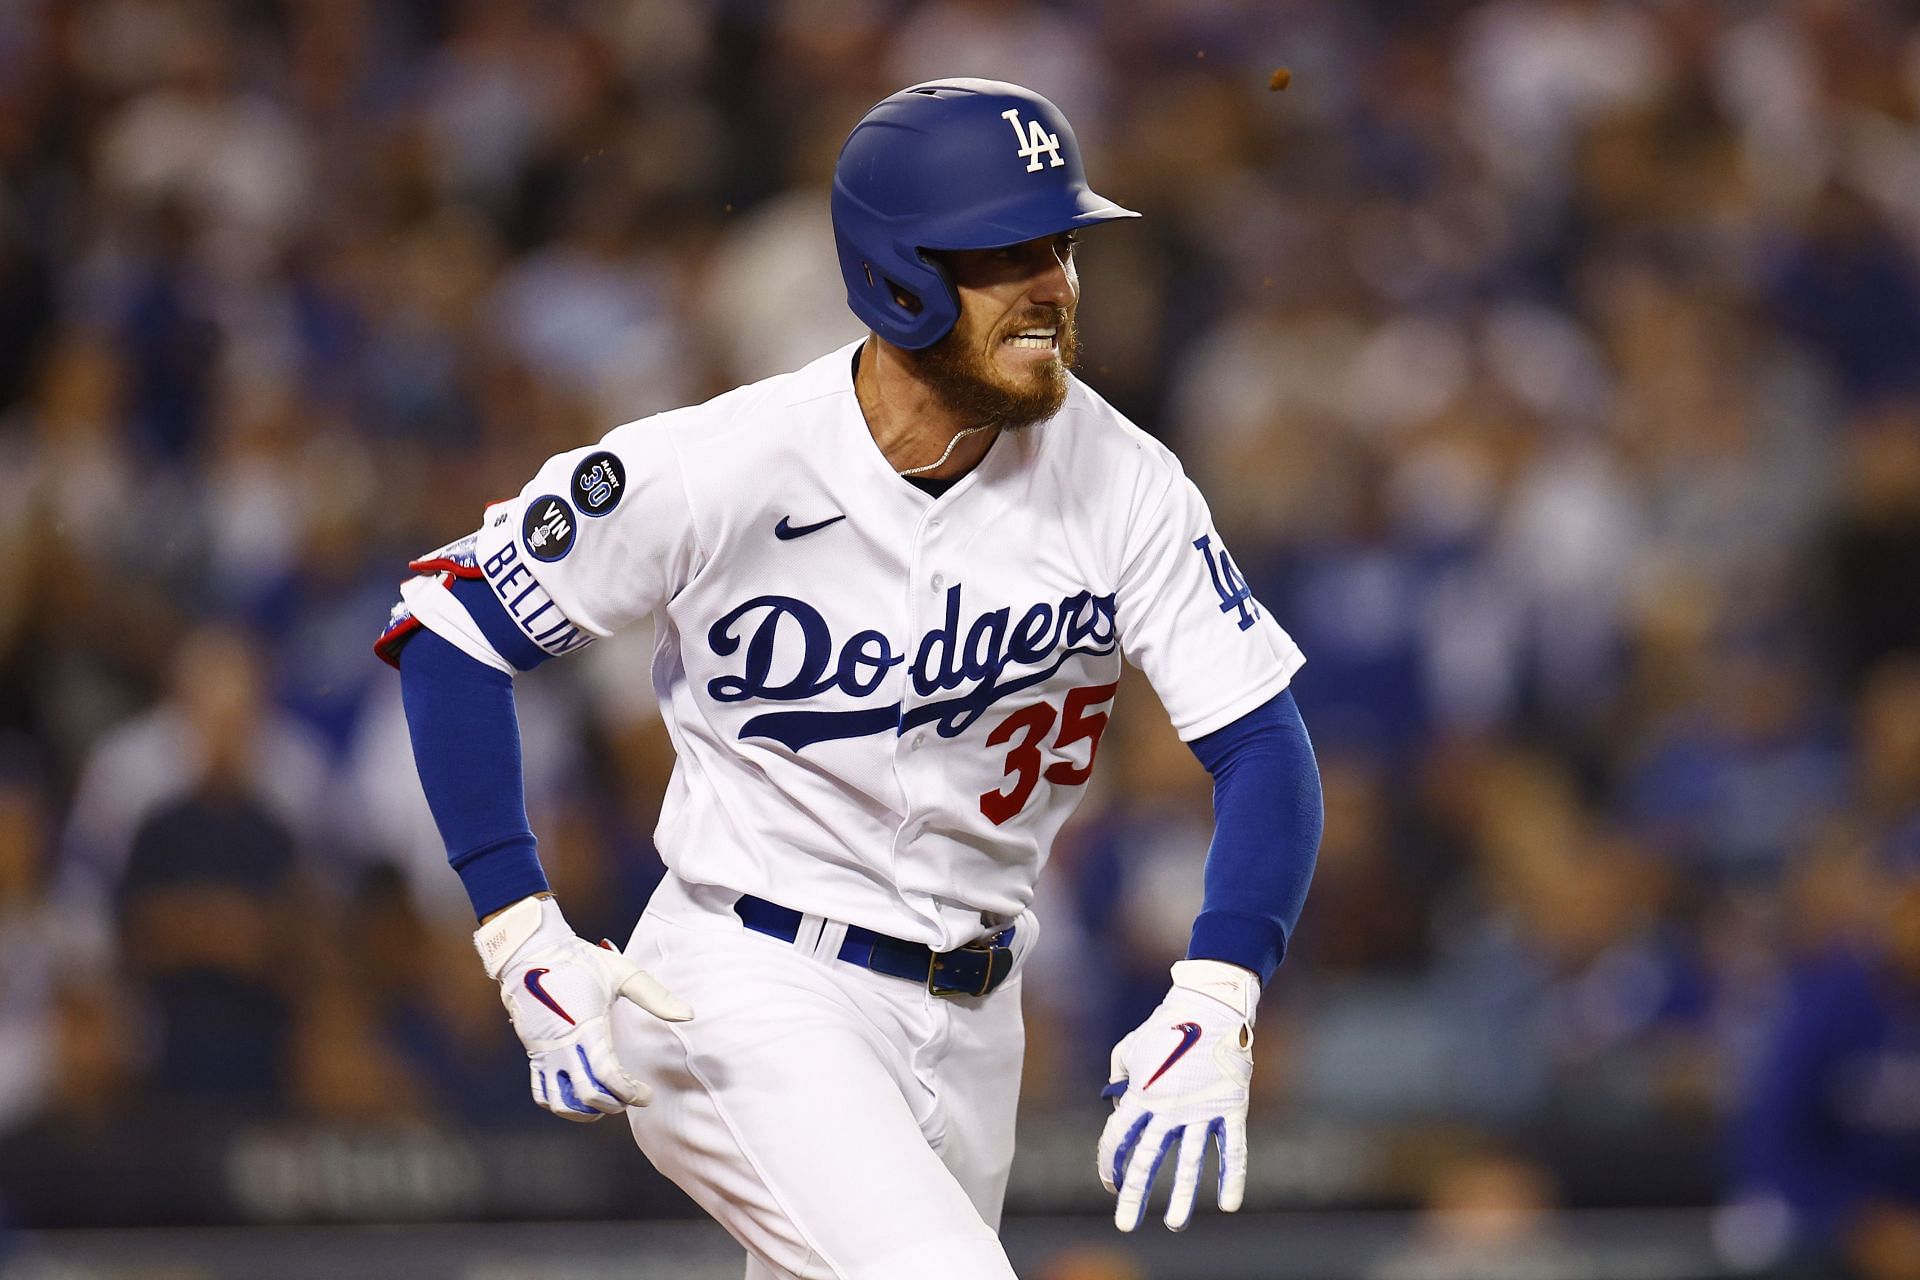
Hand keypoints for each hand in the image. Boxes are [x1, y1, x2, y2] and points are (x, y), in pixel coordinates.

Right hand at [473, 895, 691, 1121]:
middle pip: (587, 1094)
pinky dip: (559, 1105)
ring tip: (605, 1106)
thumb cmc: (579, 962)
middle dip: (613, 1104)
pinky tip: (578, 1100)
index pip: (608, 1075)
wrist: (531, 953)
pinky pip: (541, 1093)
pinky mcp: (534, 1053)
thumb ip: (656, 996)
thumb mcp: (622, 972)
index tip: (646, 1095)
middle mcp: (563, 1045)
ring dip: (584, 1112)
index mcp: (587, 1027)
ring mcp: (544, 1052)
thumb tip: (689, 1015)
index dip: (630, 1093)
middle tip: (630, 1099)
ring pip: (560, 1102)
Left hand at [1096, 959, 1256, 1231]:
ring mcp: (1201, 1111)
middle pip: (1146, 1159)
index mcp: (1141, 1094)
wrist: (1210, 1005)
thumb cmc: (1166, 1026)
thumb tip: (1120, 1106)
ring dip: (1181, 1198)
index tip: (1109, 1184)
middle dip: (1134, 1195)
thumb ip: (1119, 1078)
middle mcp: (1168, 1108)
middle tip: (1124, 1224)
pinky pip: (1231, 1150)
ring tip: (1174, 1225)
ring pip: (1189, 1164)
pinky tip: (1227, 1205)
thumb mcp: (1129, 1048)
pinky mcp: (1231, 1108)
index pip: (1117, 1138)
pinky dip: (1231, 1178)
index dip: (1109, 1164)